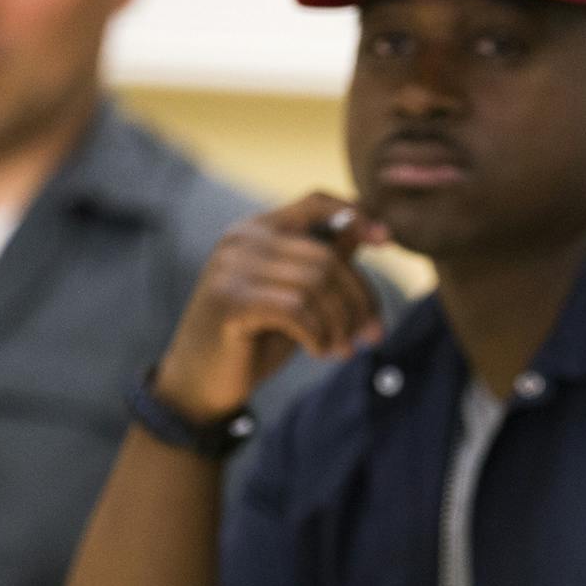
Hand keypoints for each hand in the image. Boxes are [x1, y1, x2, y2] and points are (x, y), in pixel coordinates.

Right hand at [154, 194, 387, 421]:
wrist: (200, 384)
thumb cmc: (253, 340)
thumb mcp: (296, 298)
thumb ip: (323, 263)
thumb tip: (364, 230)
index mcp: (258, 230)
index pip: (314, 201)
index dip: (355, 214)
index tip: (385, 239)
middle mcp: (242, 240)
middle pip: (327, 257)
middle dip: (360, 300)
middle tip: (372, 335)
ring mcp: (232, 268)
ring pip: (316, 284)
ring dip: (341, 324)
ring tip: (343, 350)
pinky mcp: (230, 301)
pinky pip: (296, 309)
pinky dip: (319, 334)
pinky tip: (319, 351)